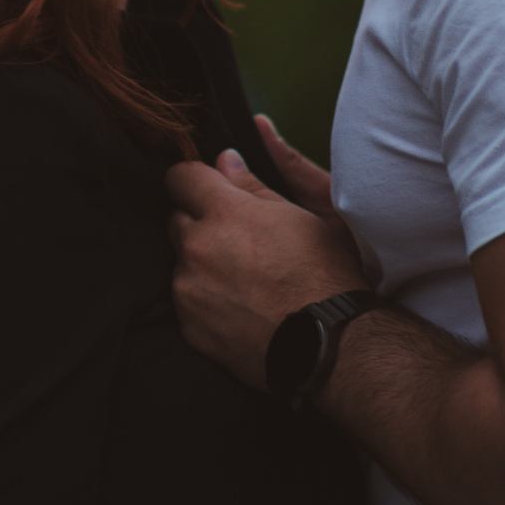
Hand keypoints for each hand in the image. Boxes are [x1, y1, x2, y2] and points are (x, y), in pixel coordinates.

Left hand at [166, 146, 366, 390]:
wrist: (328, 344)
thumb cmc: (321, 274)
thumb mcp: (298, 216)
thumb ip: (252, 185)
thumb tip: (224, 160)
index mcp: (223, 213)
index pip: (180, 176)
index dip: (193, 180)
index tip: (205, 189)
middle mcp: (197, 248)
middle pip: (176, 220)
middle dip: (198, 224)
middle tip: (235, 240)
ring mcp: (188, 289)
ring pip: (181, 263)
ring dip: (201, 264)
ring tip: (243, 280)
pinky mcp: (189, 325)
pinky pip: (186, 300)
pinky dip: (204, 299)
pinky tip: (238, 306)